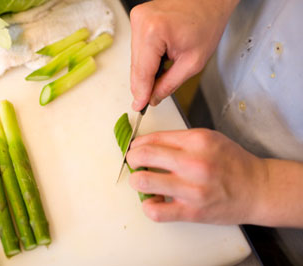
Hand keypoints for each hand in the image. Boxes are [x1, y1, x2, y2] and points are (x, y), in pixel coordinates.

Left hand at [126, 129, 267, 224]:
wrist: (258, 188)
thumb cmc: (232, 163)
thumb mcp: (209, 138)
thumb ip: (178, 139)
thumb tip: (146, 144)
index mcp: (197, 140)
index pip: (151, 138)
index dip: (137, 145)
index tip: (136, 149)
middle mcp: (194, 163)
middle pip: (143, 156)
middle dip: (132, 159)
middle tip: (135, 163)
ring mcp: (192, 189)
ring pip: (143, 181)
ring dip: (137, 180)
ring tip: (144, 181)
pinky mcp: (191, 212)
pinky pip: (156, 211)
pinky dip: (148, 206)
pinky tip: (154, 200)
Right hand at [130, 0, 238, 110]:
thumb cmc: (207, 22)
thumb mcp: (193, 62)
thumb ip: (169, 84)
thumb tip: (153, 97)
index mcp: (153, 32)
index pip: (142, 72)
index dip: (141, 93)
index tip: (138, 107)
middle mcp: (140, 22)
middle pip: (136, 66)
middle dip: (143, 84)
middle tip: (148, 99)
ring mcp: (137, 18)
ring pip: (135, 58)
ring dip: (145, 71)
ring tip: (163, 73)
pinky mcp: (138, 18)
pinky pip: (137, 47)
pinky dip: (146, 59)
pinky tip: (159, 61)